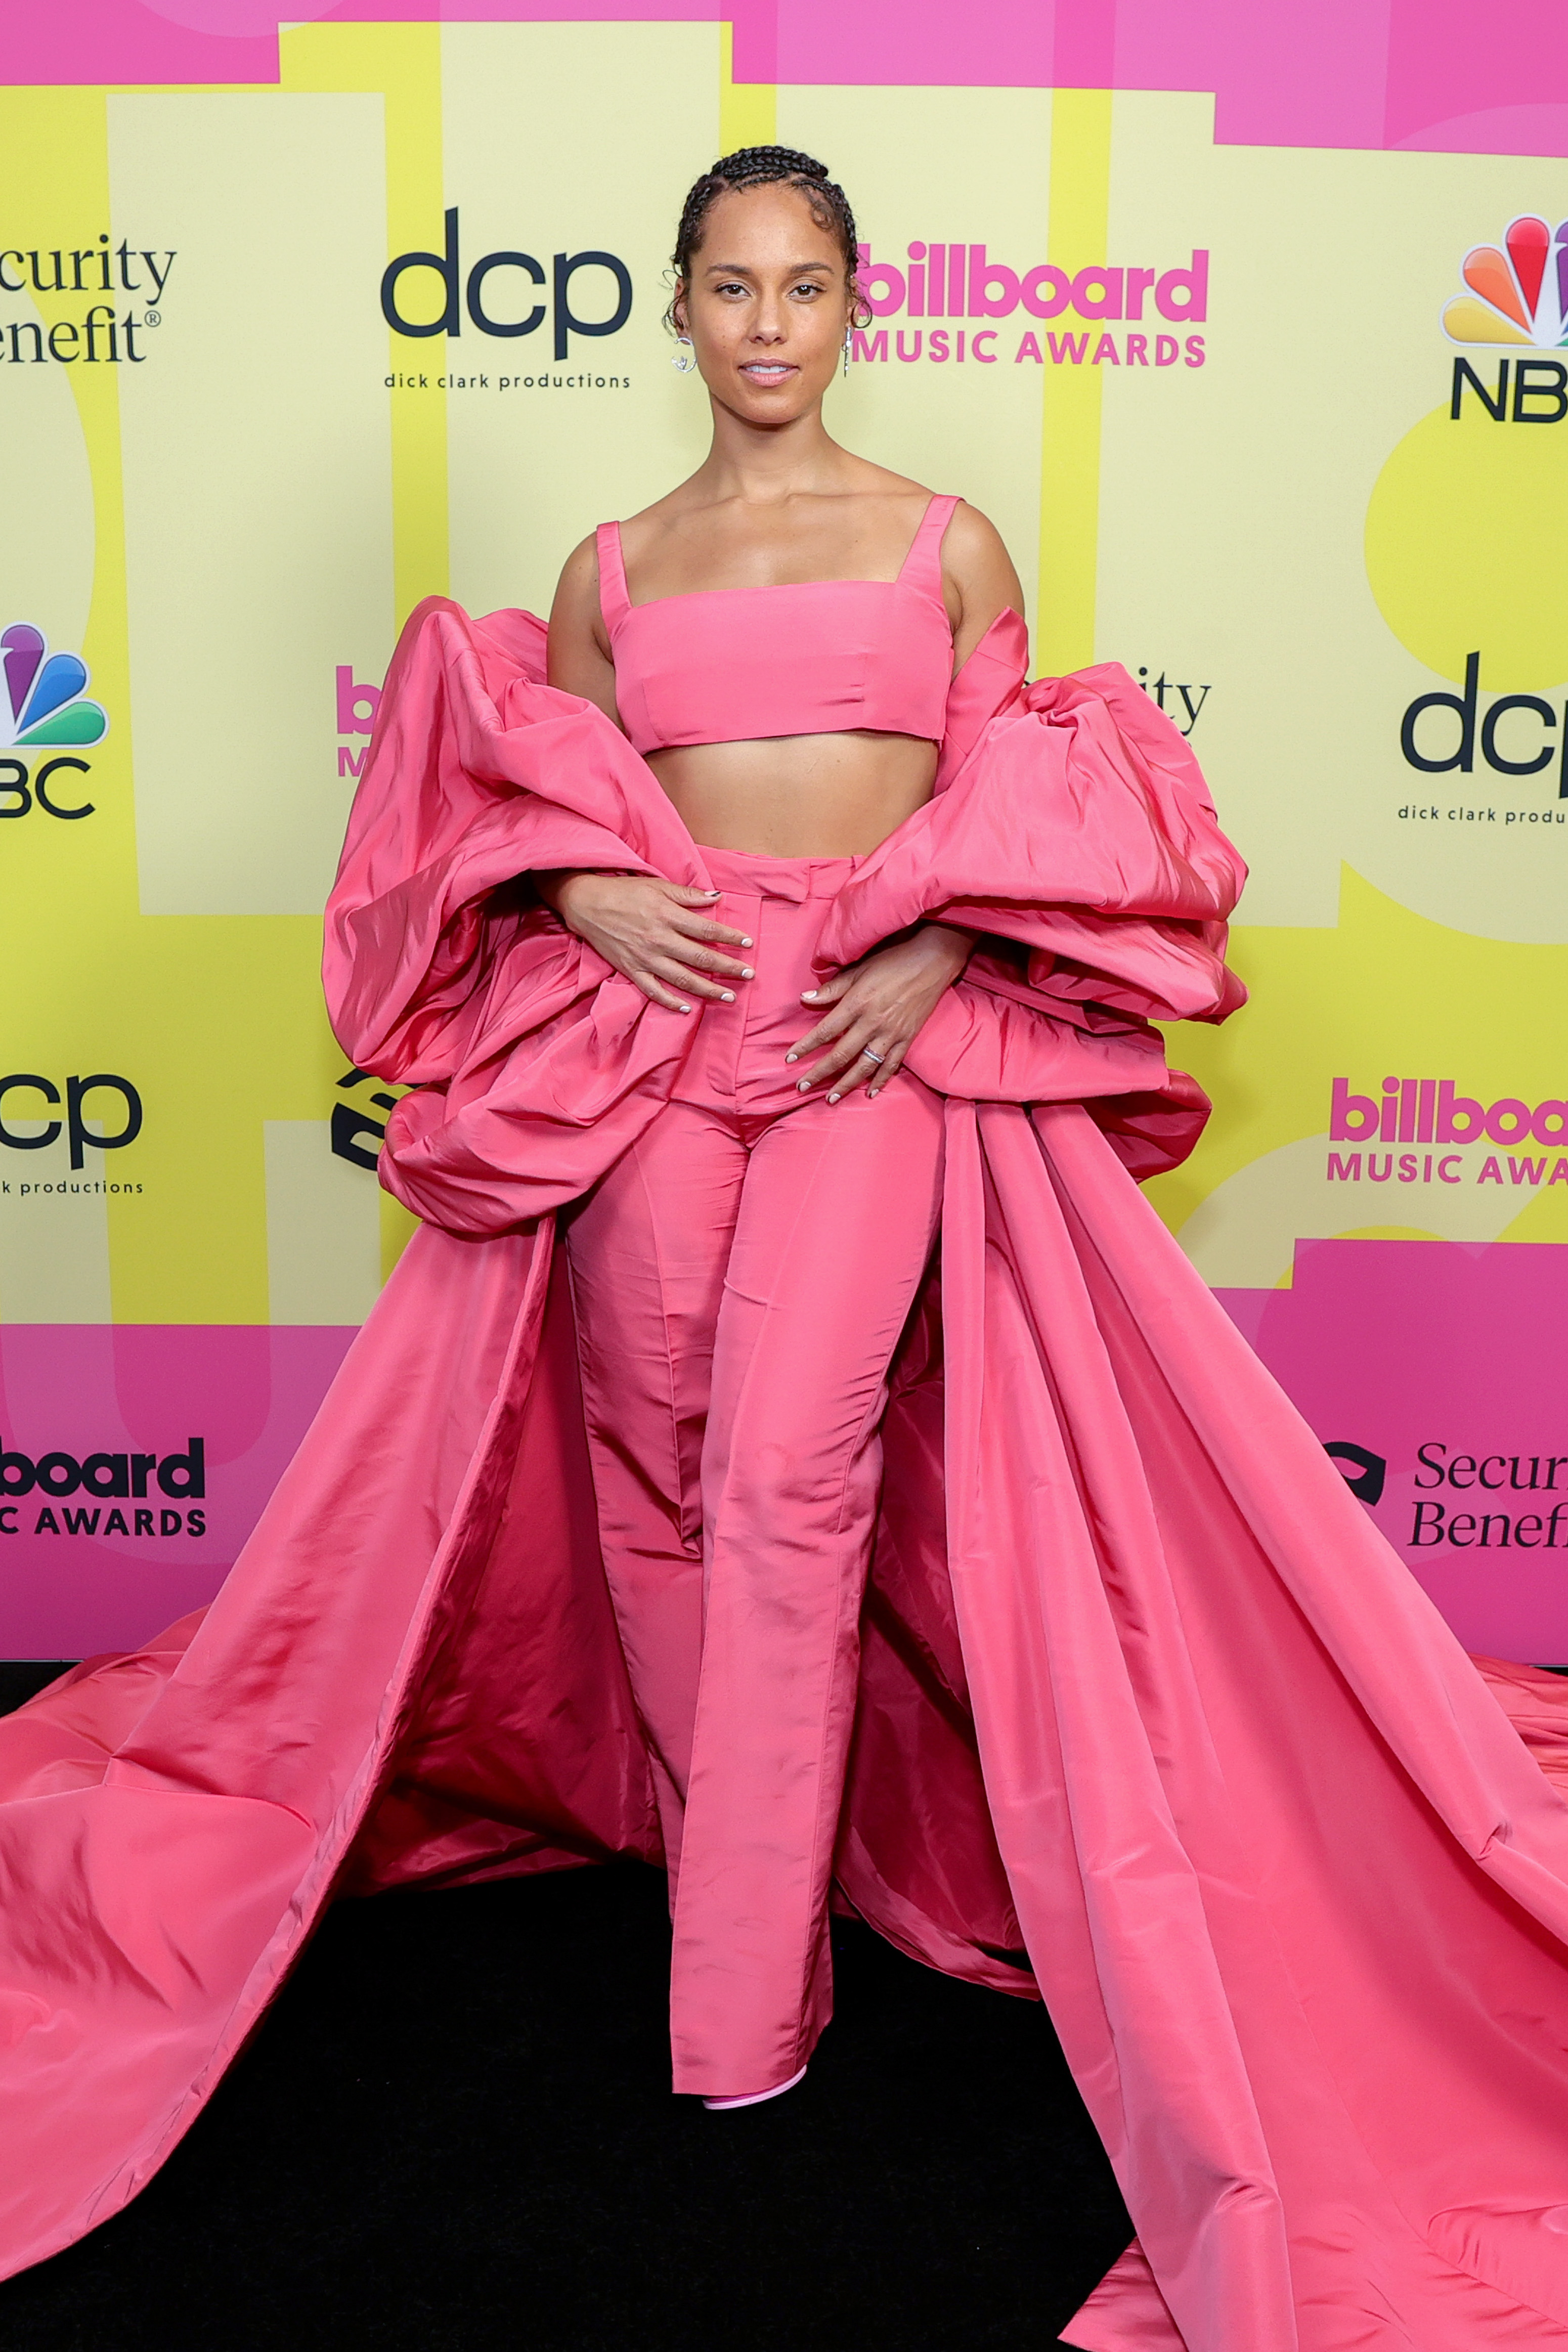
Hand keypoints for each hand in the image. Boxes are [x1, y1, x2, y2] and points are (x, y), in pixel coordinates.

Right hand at [538, 871, 753, 1013]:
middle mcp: (659, 940)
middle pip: (701, 958)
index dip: (730, 937)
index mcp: (668, 916)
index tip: (748, 943)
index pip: (707, 929)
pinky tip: (686, 1008)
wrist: (586, 903)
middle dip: (728, 967)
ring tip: (728, 997)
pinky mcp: (632, 970)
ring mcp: (645, 958)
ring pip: (682, 979)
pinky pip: (653, 991)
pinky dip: (669, 1001)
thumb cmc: (624, 892)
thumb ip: (688, 895)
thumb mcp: (658, 886)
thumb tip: (716, 898)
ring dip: (708, 989)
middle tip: (748, 975)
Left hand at [788, 924, 974, 1101]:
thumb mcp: (859, 969)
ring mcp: (891, 1034)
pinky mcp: (907, 1038)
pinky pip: (891, 1065)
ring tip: (831, 1099)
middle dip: (819, 1073)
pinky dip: (881, 1080)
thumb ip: (832, 988)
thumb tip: (805, 998)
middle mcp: (872, 1023)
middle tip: (801, 1087)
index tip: (789, 1059)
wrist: (933, 960)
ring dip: (846, 1084)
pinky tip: (870, 1093)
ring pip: (865, 1066)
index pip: (824, 1031)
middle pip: (841, 1055)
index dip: (805, 1046)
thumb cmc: (893, 961)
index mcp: (857, 1004)